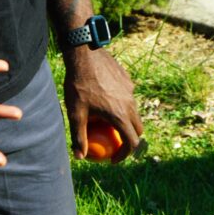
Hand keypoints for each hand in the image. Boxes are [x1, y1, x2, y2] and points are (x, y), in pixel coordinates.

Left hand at [63, 48, 143, 162]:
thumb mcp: (75, 114)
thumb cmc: (78, 85)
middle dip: (129, 140)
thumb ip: (79, 137)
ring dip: (126, 123)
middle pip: (137, 129)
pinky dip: (122, 107)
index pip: (131, 142)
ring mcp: (131, 91)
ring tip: (108, 125)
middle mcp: (130, 103)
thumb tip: (80, 157)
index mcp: (120, 115)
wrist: (85, 55)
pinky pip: (128, 98)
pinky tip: (105, 104)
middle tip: (115, 146)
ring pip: (134, 113)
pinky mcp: (128, 80)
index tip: (113, 159)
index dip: (124, 155)